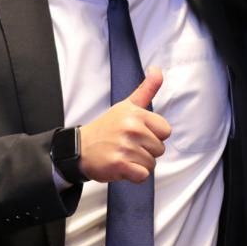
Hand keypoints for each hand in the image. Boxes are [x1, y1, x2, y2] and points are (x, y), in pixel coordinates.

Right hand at [78, 67, 171, 183]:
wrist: (80, 148)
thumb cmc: (107, 127)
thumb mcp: (126, 105)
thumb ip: (146, 89)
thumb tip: (157, 69)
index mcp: (136, 114)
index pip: (166, 131)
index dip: (154, 135)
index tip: (139, 134)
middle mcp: (131, 129)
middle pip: (160, 149)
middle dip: (146, 151)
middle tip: (128, 146)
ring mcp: (125, 147)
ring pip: (151, 163)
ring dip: (139, 164)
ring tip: (123, 155)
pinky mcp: (119, 165)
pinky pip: (143, 176)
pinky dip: (134, 175)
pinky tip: (122, 167)